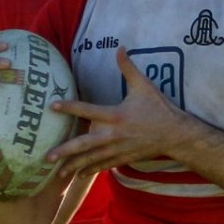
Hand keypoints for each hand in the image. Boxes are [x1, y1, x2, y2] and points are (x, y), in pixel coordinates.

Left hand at [48, 48, 188, 176]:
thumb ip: (128, 68)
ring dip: (74, 166)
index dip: (69, 107)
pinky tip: (79, 175)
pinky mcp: (124, 157)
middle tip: (47, 156)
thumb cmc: (160, 109)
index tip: (52, 106)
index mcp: (116, 115)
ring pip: (92, 159)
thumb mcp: (144, 86)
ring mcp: (118, 149)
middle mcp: (114, 135)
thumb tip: (120, 47)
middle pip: (84, 144)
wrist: (176, 135)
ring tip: (57, 173)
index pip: (87, 111)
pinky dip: (91, 170)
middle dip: (65, 151)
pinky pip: (104, 165)